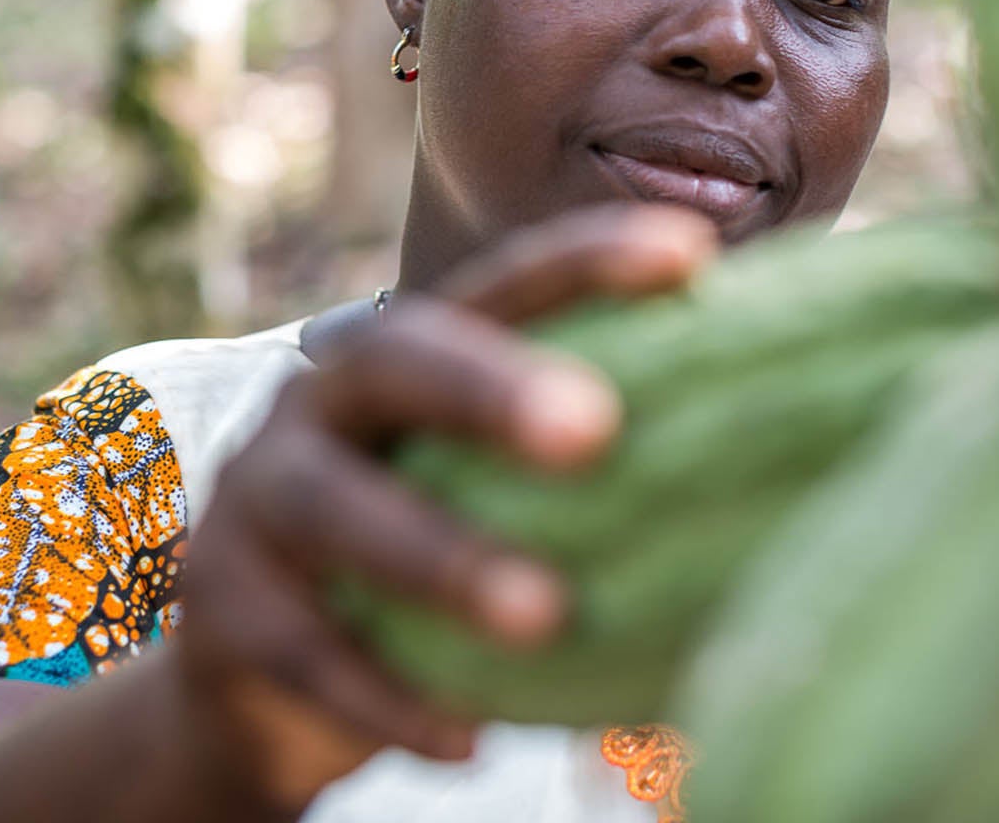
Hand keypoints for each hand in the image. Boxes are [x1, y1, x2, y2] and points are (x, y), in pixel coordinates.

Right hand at [165, 204, 717, 811]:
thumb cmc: (420, 558)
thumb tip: (776, 462)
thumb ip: (578, 469)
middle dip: (490, 384)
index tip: (693, 256)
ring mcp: (257, 503)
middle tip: (595, 428)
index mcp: (406, 357)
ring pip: (338, 512)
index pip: (500, 286)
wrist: (253, 678)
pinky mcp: (222, 615)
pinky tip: (471, 742)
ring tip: (544, 613)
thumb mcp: (482, 495)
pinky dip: (389, 700)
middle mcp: (322, 404)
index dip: (588, 260)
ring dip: (442, 559)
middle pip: (395, 358)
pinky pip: (307, 654)